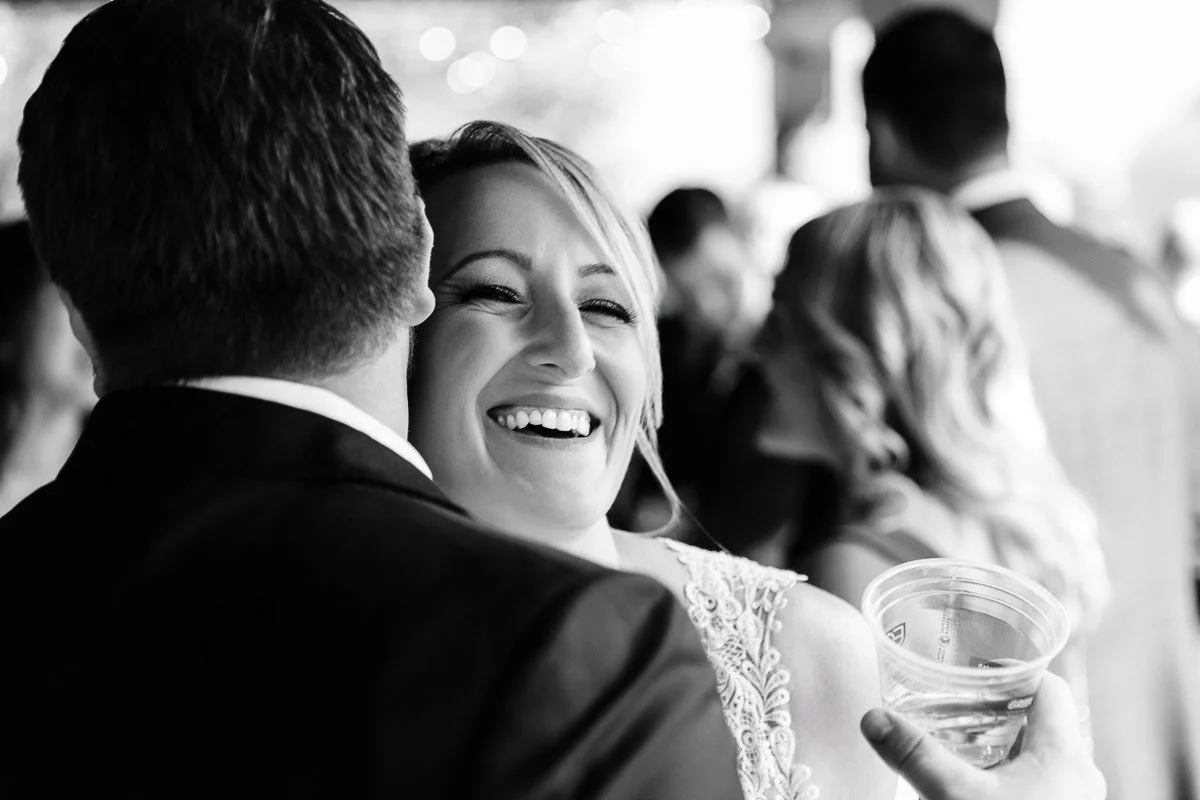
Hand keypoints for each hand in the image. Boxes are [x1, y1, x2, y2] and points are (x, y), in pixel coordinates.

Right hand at [859, 673, 1105, 799]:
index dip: (1013, 670)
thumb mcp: (953, 797)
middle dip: (997, 709)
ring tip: (959, 742)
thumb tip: (873, 718)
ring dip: (1002, 744)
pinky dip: (1009, 775)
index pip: (1049, 687)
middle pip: (1043, 721)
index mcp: (1064, 754)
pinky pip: (1040, 785)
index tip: (975, 667)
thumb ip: (913, 754)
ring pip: (1041, 757)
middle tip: (955, 703)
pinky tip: (976, 787)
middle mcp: (1079, 775)